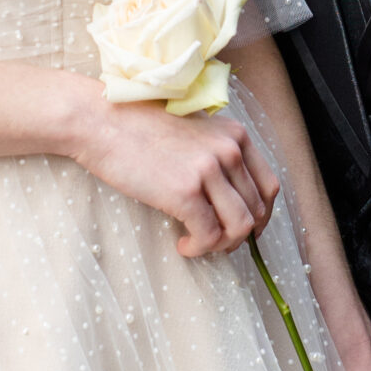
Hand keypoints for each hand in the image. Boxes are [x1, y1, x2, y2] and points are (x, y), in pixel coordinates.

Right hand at [73, 97, 279, 256]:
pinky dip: (200, 248)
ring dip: (223, 245)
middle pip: (257, 210)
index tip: (246, 229)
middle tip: (216, 241)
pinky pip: (209, 236)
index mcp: (236, 135)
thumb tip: (231, 197)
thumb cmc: (140, 128)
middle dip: (240, 235)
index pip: (269, 186)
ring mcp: (208, 170)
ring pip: (240, 227)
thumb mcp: (194, 131)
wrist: (101, 121)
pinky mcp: (185, 192)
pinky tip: (183, 245)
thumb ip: (217, 154)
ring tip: (200, 244)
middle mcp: (229, 150)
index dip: (262, 215)